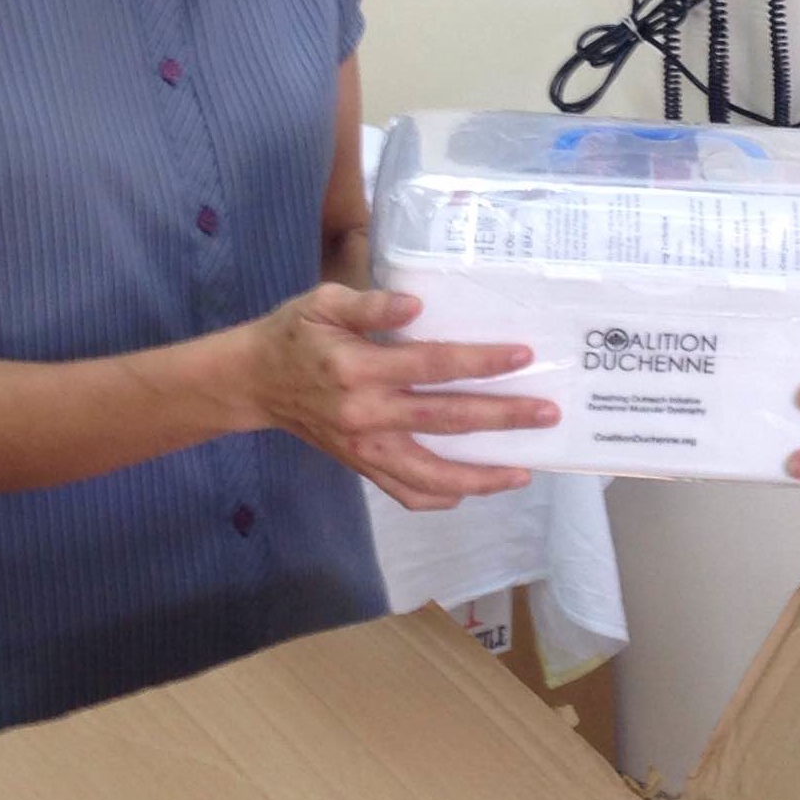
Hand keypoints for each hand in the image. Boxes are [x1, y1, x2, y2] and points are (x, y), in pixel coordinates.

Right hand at [245, 285, 556, 511]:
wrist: (253, 382)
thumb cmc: (294, 334)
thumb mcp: (323, 302)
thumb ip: (371, 304)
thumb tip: (415, 305)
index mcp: (359, 369)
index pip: (433, 365)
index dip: (479, 362)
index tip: (522, 356)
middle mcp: (366, 415)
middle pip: (446, 420)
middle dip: (502, 418)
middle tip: (546, 414)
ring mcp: (365, 448)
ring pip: (432, 473)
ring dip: (481, 476)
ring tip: (523, 472)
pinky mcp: (362, 466)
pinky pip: (406, 493)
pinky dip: (440, 497)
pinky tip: (470, 491)